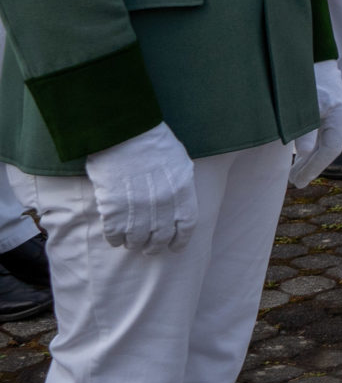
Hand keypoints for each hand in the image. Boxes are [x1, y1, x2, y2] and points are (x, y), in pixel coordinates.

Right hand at [86, 124, 195, 252]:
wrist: (124, 132)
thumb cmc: (152, 142)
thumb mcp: (178, 161)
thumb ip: (180, 183)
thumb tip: (178, 199)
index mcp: (182, 189)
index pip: (186, 224)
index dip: (180, 239)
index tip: (175, 247)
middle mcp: (163, 202)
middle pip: (161, 236)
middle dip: (155, 246)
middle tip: (149, 249)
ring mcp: (137, 206)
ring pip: (137, 239)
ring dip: (134, 244)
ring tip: (131, 244)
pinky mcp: (113, 207)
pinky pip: (114, 233)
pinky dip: (115, 240)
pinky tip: (115, 239)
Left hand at [290, 62, 341, 187]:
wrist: (306, 55)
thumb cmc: (300, 76)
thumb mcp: (299, 101)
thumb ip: (304, 126)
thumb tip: (306, 151)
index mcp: (336, 112)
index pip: (332, 147)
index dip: (316, 166)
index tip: (299, 181)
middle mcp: (338, 114)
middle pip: (330, 148)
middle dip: (313, 167)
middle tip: (295, 183)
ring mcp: (332, 114)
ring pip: (326, 144)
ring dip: (311, 161)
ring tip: (294, 175)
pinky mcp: (323, 112)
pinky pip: (321, 137)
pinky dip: (310, 150)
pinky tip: (298, 157)